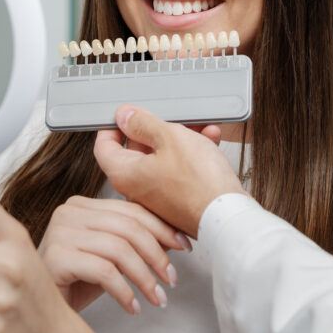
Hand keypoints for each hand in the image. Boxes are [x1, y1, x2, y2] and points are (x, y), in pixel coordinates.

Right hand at [38, 195, 191, 313]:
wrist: (40, 312)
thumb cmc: (75, 283)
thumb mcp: (109, 257)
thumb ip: (133, 241)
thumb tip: (174, 238)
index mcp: (82, 205)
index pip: (130, 209)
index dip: (162, 227)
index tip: (184, 246)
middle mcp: (68, 212)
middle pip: (127, 227)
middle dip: (157, 254)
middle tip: (171, 279)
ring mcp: (59, 233)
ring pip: (119, 249)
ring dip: (145, 277)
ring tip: (157, 298)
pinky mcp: (55, 258)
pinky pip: (104, 271)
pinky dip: (125, 291)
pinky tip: (133, 307)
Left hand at [93, 106, 247, 236]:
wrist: (229, 217)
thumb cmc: (199, 183)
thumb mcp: (169, 138)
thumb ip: (143, 123)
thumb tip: (125, 116)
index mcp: (125, 174)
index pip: (103, 146)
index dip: (112, 126)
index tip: (125, 115)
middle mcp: (138, 188)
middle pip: (136, 150)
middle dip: (155, 128)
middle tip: (169, 116)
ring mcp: (159, 196)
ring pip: (162, 157)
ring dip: (180, 138)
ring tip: (197, 126)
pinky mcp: (179, 200)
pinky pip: (179, 170)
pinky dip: (192, 153)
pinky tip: (209, 140)